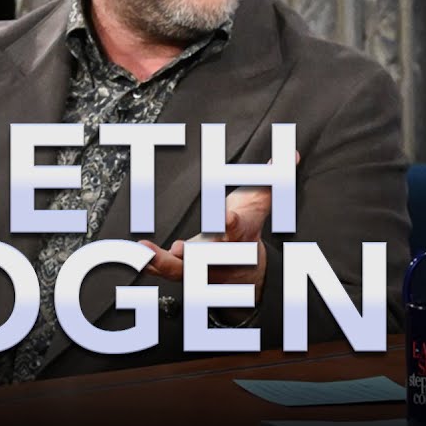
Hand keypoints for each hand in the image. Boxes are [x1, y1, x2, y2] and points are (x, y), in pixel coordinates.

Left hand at [139, 151, 298, 289]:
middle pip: (208, 256)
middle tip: (178, 250)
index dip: (231, 222)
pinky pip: (165, 271)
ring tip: (144, 252)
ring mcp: (200, 267)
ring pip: (181, 270)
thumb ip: (270, 178)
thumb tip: (290, 154)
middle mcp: (218, 255)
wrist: (246, 271)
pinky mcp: (183, 272)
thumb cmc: (246, 230)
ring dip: (161, 262)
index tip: (227, 217)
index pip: (235, 227)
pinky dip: (150, 264)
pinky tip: (135, 256)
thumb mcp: (259, 202)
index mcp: (236, 235)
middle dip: (194, 255)